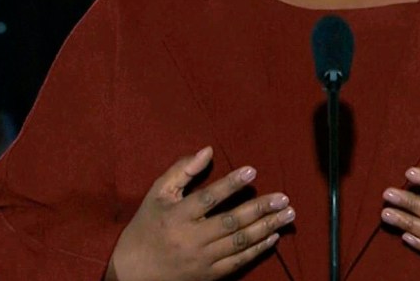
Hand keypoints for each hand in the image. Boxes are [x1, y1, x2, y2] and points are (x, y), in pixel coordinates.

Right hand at [106, 147, 295, 280]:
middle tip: (284, 198)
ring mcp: (201, 260)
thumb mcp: (157, 195)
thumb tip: (208, 150)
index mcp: (177, 216)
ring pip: (239, 242)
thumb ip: (182, 171)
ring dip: (266, 227)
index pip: (208, 198)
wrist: (132, 274)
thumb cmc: (147, 227)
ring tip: (287, 215)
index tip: (252, 171)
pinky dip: (257, 250)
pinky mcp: (208, 276)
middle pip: (231, 222)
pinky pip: (237, 262)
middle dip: (260, 208)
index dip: (230, 184)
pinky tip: (273, 237)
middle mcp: (191, 238)